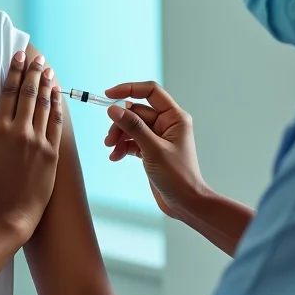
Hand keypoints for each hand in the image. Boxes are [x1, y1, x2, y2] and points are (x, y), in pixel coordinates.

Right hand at [0, 51, 62, 239]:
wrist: (12, 211)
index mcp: (0, 130)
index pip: (8, 93)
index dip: (14, 72)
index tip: (19, 57)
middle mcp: (20, 131)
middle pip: (28, 94)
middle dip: (32, 72)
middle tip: (36, 57)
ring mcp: (38, 141)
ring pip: (44, 105)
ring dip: (46, 84)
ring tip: (48, 69)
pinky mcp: (52, 152)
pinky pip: (56, 123)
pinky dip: (57, 105)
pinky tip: (57, 93)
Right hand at [103, 81, 207, 219]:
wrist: (186, 204)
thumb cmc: (178, 177)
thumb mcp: (153, 150)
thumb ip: (133, 127)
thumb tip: (113, 108)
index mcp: (174, 117)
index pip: (150, 92)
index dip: (128, 89)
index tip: (108, 94)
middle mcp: (167, 123)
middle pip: (136, 111)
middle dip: (120, 123)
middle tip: (109, 139)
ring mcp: (158, 136)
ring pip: (131, 126)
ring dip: (119, 136)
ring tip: (110, 149)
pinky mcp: (151, 149)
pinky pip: (132, 140)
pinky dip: (122, 147)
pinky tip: (116, 157)